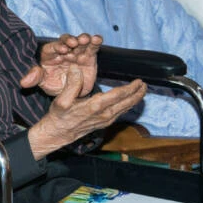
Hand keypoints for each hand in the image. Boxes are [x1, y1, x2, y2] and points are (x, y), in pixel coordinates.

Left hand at [21, 33, 102, 97]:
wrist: (70, 93)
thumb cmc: (54, 84)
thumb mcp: (43, 82)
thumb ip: (35, 79)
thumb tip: (24, 82)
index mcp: (50, 54)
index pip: (52, 47)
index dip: (57, 46)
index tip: (62, 49)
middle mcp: (64, 51)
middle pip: (66, 41)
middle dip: (70, 40)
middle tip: (74, 43)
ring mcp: (77, 52)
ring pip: (80, 42)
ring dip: (83, 39)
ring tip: (86, 39)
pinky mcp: (89, 57)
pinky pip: (92, 47)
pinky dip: (95, 42)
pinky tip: (97, 39)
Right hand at [28, 68, 145, 158]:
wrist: (58, 134)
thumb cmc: (59, 116)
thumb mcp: (61, 99)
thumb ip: (72, 84)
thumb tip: (76, 68)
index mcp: (95, 106)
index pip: (118, 95)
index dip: (131, 88)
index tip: (139, 81)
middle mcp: (104, 114)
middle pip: (126, 103)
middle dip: (138, 94)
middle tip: (145, 85)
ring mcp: (105, 120)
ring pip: (125, 109)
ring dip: (135, 100)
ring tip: (141, 92)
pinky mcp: (104, 123)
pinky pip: (120, 113)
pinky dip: (127, 106)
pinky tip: (129, 102)